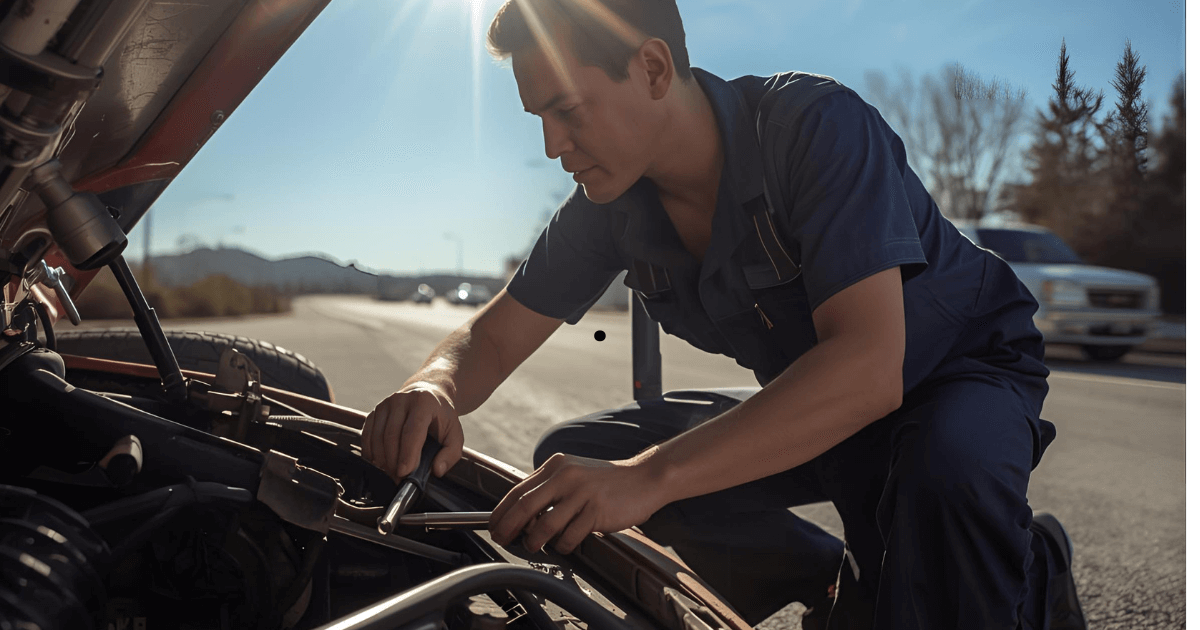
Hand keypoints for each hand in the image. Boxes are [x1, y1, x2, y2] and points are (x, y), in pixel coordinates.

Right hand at [361, 381, 464, 481]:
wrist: (427, 395)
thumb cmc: (441, 418)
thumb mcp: (455, 434)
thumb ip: (450, 454)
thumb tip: (437, 470)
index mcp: (423, 403)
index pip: (412, 431)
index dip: (407, 454)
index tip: (404, 473)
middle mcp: (401, 400)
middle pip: (391, 435)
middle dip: (394, 461)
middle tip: (399, 478)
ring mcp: (385, 404)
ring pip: (377, 437)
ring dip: (382, 459)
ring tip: (392, 472)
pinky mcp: (374, 412)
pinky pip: (367, 435)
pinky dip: (371, 452)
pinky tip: (380, 462)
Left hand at [488, 452, 668, 554]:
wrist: (645, 478)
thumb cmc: (607, 482)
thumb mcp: (574, 474)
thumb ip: (550, 487)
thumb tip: (521, 512)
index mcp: (556, 466)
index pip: (518, 490)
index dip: (501, 512)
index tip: (493, 526)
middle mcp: (566, 476)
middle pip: (525, 506)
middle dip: (508, 527)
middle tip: (502, 540)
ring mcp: (582, 493)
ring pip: (545, 524)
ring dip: (534, 540)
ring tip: (533, 546)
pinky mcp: (596, 511)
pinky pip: (569, 535)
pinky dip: (562, 545)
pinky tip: (564, 544)